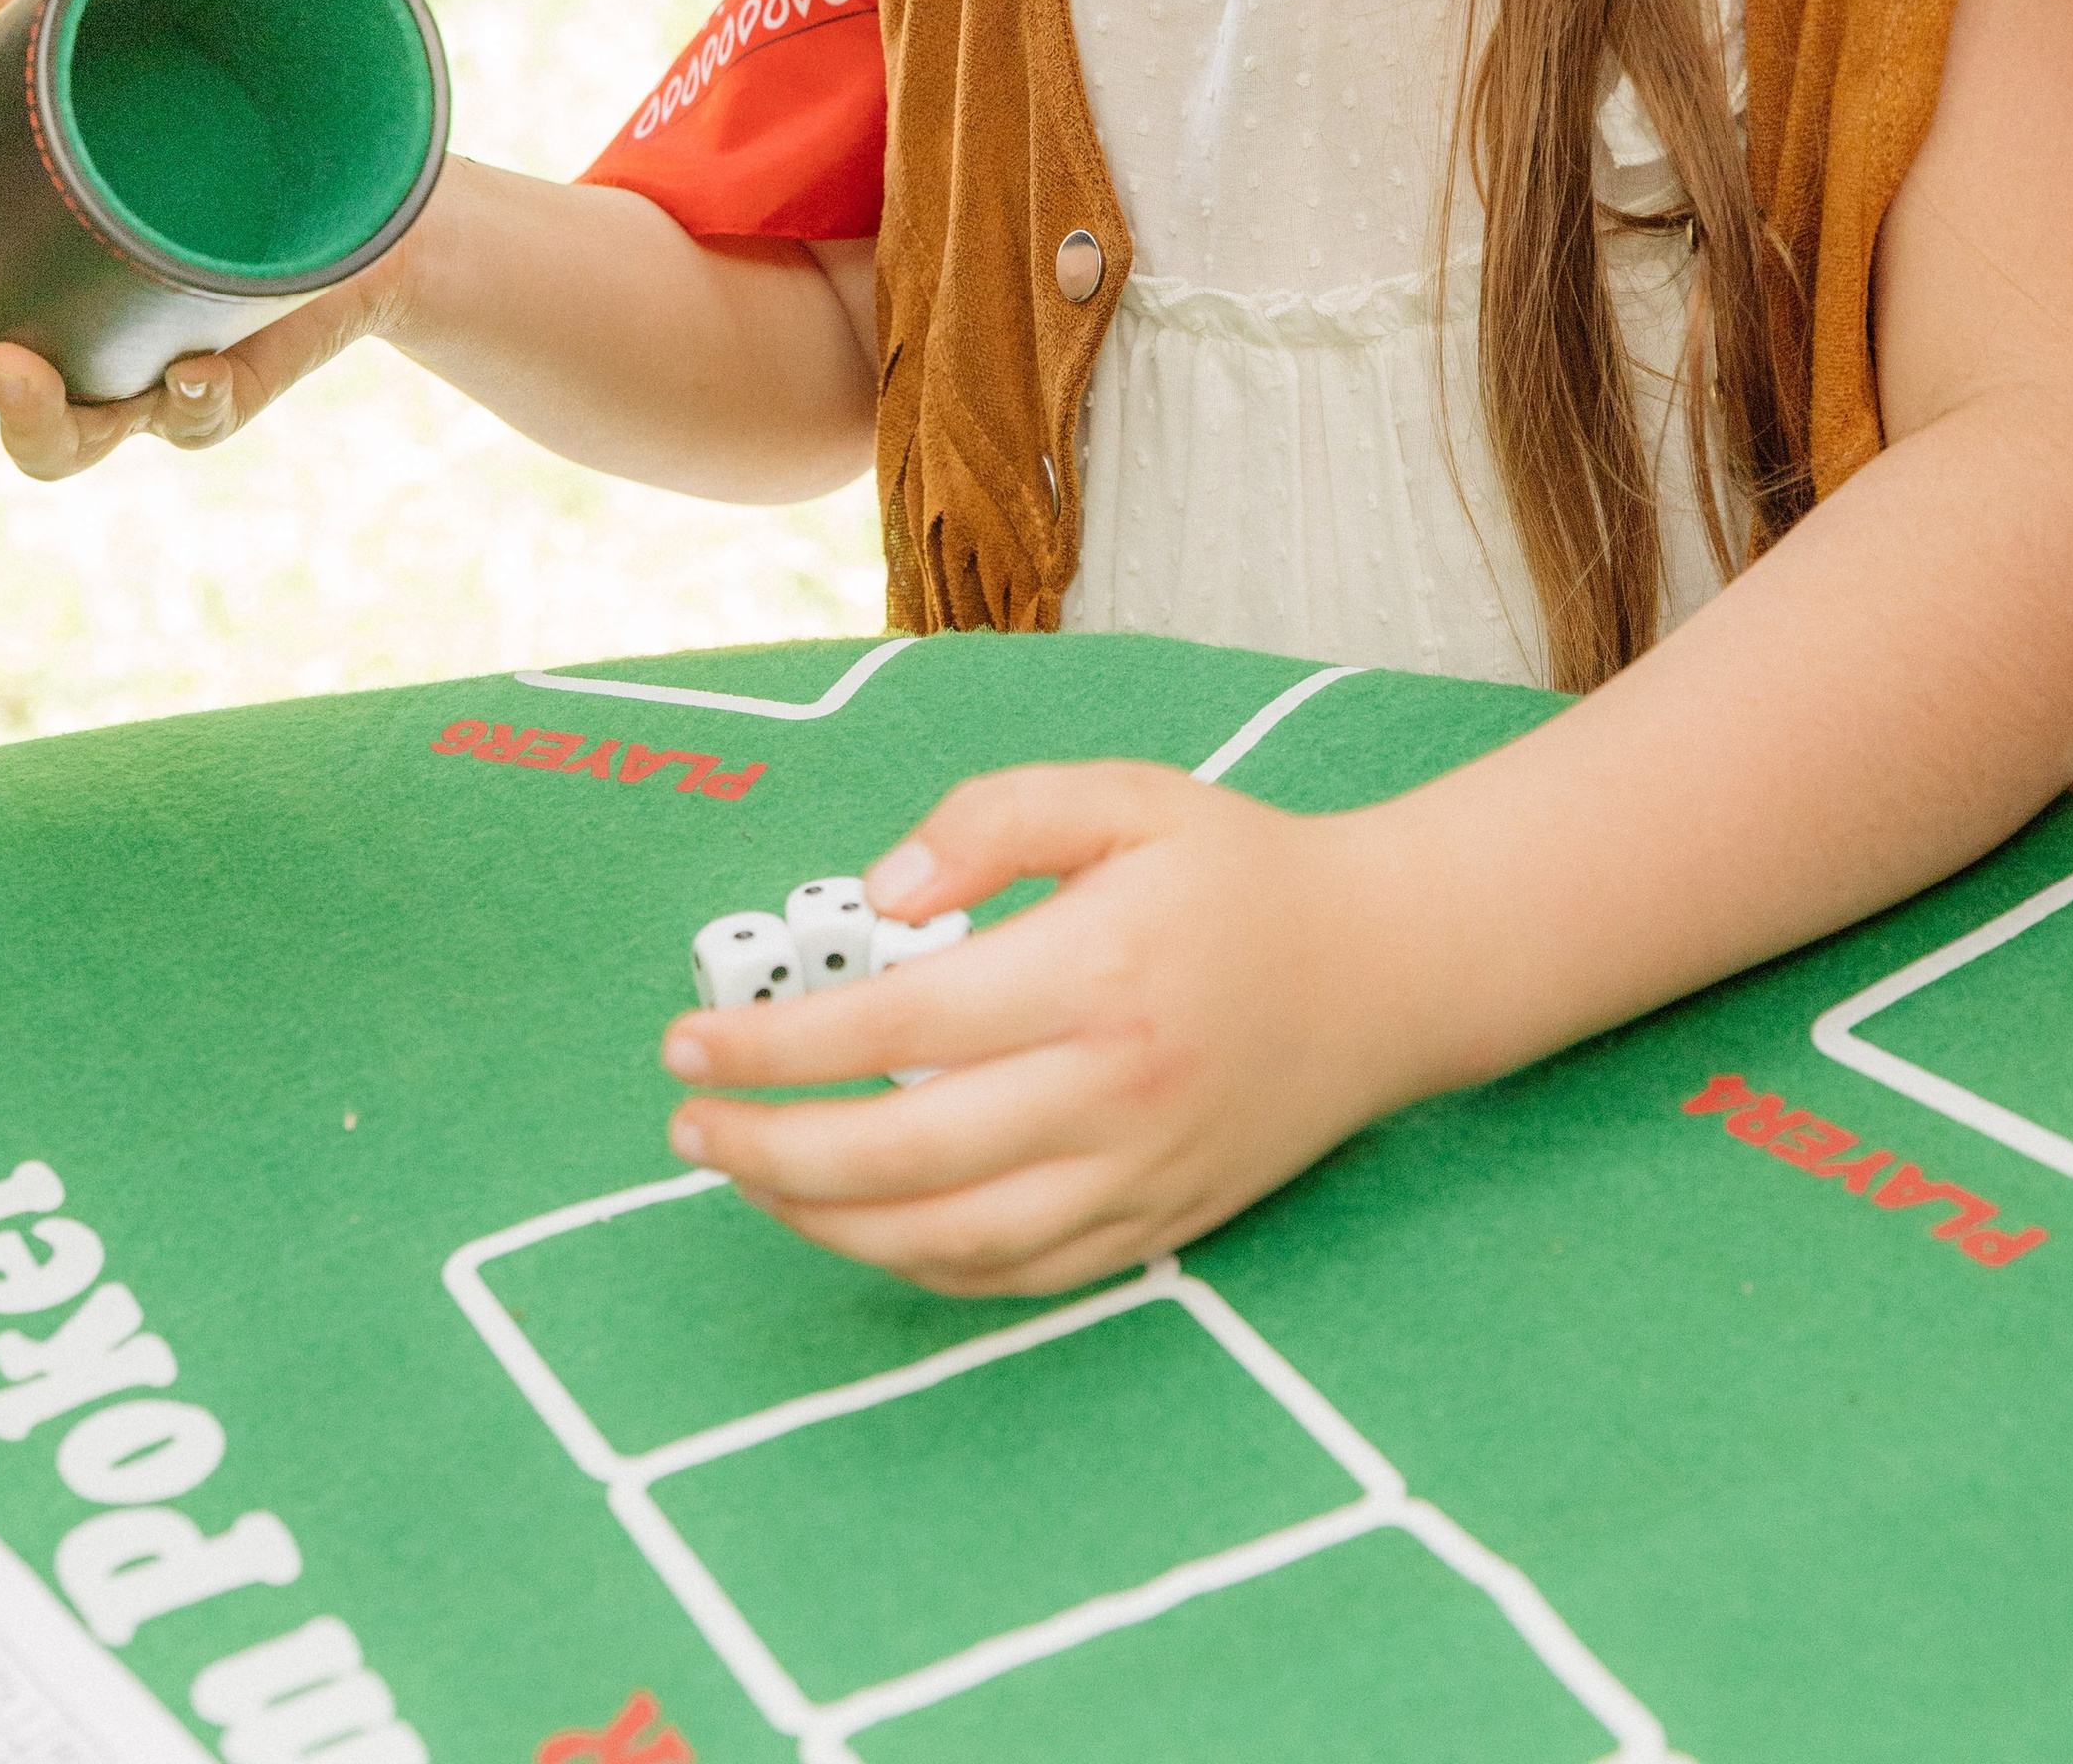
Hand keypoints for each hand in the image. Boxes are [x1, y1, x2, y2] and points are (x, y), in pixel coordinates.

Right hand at [0, 0, 413, 476]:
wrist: (350, 193)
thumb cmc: (211, 130)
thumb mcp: (141, 63)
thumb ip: (68, 21)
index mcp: (7, 259)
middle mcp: (53, 332)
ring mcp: (131, 374)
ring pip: (52, 444)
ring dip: (24, 420)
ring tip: (23, 370)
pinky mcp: (216, 392)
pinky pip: (192, 422)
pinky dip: (188, 405)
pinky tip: (194, 372)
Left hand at [659, 763, 1417, 1298]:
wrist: (1383, 968)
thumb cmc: (1236, 870)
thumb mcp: (1122, 795)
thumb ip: (990, 817)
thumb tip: (875, 897)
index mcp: (1095, 972)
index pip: (895, 1025)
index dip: (776, 1045)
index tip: (691, 1043)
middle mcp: (1114, 1090)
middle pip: (902, 1153)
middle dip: (768, 1150)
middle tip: (689, 1127)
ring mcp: (1137, 1174)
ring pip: (948, 1238)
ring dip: (825, 1222)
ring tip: (748, 1177)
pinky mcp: (1156, 1225)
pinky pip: (1014, 1277)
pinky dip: (918, 1265)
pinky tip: (858, 1222)